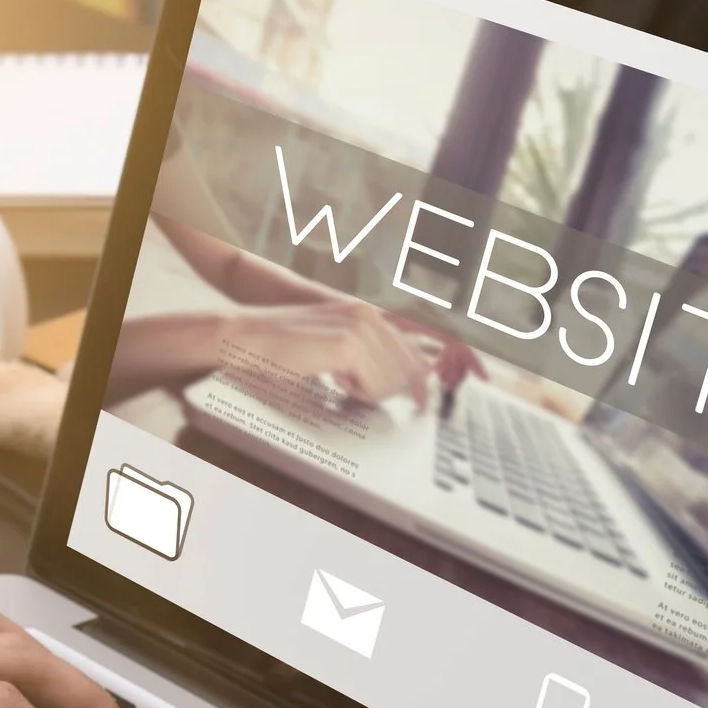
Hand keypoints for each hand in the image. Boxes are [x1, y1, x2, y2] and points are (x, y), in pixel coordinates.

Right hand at [221, 299, 462, 406]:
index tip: (466, 382)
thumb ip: (369, 360)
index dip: (449, 362)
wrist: (241, 340)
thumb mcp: (333, 353)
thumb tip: (411, 384)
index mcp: (370, 312)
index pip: (424, 340)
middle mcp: (371, 313)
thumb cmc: (281, 352)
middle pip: (414, 368)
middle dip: (399, 391)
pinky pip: (376, 386)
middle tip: (361, 391)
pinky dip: (358, 394)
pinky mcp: (348, 343)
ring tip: (339, 382)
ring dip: (371, 393)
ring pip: (395, 381)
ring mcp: (361, 325)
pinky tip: (334, 381)